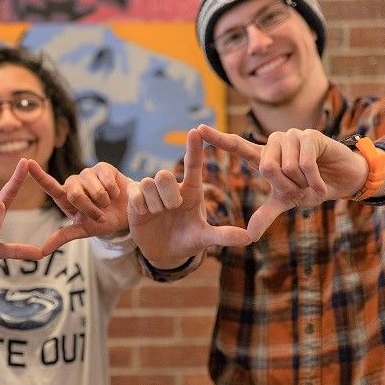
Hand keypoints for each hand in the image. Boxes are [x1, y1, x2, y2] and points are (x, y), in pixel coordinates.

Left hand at [28, 160, 132, 253]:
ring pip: (93, 189)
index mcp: (65, 198)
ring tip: (108, 202)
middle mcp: (74, 183)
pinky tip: (115, 193)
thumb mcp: (83, 231)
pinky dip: (113, 191)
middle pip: (75, 194)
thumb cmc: (103, 221)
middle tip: (100, 215)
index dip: (39, 175)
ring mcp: (88, 173)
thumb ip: (62, 237)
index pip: (50, 186)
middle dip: (90, 209)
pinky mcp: (102, 167)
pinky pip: (106, 179)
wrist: (128, 214)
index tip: (28, 163)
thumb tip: (42, 251)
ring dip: (104, 201)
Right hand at [127, 129, 250, 267]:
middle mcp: (172, 187)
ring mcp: (152, 192)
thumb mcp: (205, 238)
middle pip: (164, 174)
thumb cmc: (188, 240)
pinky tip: (144, 214)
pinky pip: (136, 194)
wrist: (164, 252)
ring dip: (155, 204)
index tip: (196, 131)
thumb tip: (249, 238)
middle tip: (172, 209)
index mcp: (191, 190)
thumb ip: (223, 236)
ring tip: (158, 214)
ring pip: (148, 183)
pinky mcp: (135, 199)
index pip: (193, 164)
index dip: (194, 148)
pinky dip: (141, 207)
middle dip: (167, 195)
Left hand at [197, 124, 367, 239]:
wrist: (343, 181)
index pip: (237, 145)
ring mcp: (292, 136)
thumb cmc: (311, 188)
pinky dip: (313, 180)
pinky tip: (321, 185)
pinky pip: (304, 163)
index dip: (218, 138)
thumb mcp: (286, 203)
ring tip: (311, 183)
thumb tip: (250, 236)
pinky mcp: (311, 135)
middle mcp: (274, 143)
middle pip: (265, 167)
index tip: (198, 129)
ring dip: (301, 183)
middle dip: (285, 187)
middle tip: (300, 191)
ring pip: (285, 166)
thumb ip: (265, 215)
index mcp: (264, 156)